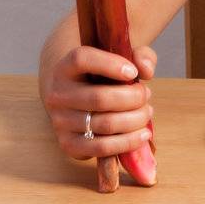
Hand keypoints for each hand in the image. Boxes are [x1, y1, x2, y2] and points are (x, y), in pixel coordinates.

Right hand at [42, 44, 156, 167]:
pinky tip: (143, 135)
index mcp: (65, 67)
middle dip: (133, 98)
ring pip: (104, 124)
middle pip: (99, 98)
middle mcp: (57, 94)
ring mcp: (60, 122)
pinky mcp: (68, 144)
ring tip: (146, 113)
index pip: (82, 60)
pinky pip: (101, 148)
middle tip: (146, 95)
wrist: (72, 96)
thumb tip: (147, 69)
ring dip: (134, 120)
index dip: (110, 64)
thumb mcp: (117, 57)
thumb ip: (139, 55)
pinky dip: (127, 143)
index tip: (133, 72)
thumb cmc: (100, 74)